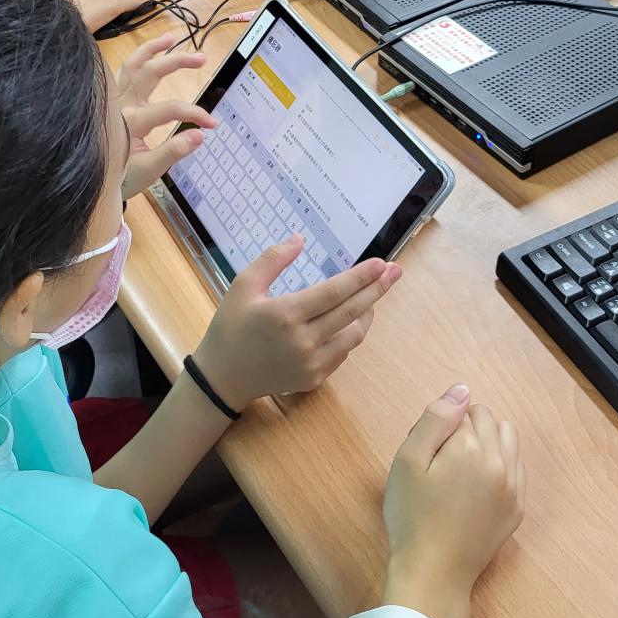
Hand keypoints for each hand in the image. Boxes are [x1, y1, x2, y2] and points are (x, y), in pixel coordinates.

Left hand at [117, 35, 216, 197]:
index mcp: (130, 123)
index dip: (194, 113)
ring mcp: (116, 100)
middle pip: (150, 72)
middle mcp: (122, 105)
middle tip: (202, 58)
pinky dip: (139, 58)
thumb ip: (174, 152)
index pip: (169, 109)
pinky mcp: (115, 100)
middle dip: (177, 62)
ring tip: (172, 37)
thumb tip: (199, 135)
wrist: (93, 181)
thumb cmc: (121, 177)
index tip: (212, 123)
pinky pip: (124, 72)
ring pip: (132, 65)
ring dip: (152, 48)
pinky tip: (151, 51)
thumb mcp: (149, 170)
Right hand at [193, 238, 399, 411]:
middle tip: (395, 272)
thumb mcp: (243, 286)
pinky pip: (343, 352)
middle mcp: (303, 342)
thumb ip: (272, 260)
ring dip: (367, 312)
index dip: (361, 277)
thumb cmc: (230, 328)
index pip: (334, 293)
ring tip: (374, 294)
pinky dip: (351, 333)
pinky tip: (352, 319)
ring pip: (354, 335)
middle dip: (377, 289)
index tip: (381, 263)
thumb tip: (299, 239)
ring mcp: (311, 364)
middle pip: (352, 312)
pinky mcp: (314, 379)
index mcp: (285, 315)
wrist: (222, 379)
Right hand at [381, 386, 524, 617]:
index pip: (464, 409)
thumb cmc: (412, 516)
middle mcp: (501, 461)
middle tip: (439, 462)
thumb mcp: (408, 460)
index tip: (428, 452)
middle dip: (465, 430)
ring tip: (460, 469)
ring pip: (508, 439)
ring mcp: (514, 487)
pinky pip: (516, 467)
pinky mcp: (517, 509)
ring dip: (488, 442)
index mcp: (472, 446)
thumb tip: (462, 389)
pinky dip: (500, 465)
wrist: (433, 572)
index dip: (441, 425)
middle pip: (488, 420)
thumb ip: (436, 418)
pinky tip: (476, 487)